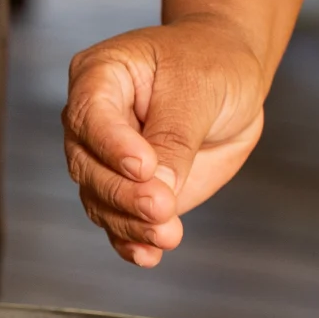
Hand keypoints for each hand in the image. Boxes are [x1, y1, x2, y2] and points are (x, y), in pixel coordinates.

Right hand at [64, 15, 271, 266]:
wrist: (231, 78)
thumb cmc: (212, 63)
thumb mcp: (200, 88)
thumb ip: (175, 137)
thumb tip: (156, 189)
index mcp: (99, 76)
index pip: (89, 115)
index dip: (112, 145)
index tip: (144, 167)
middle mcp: (93, 120)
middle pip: (87, 165)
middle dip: (123, 193)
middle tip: (162, 208)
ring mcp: (107, 158)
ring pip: (99, 199)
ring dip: (130, 223)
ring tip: (167, 235)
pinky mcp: (128, 190)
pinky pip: (118, 221)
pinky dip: (131, 241)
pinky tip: (149, 254)